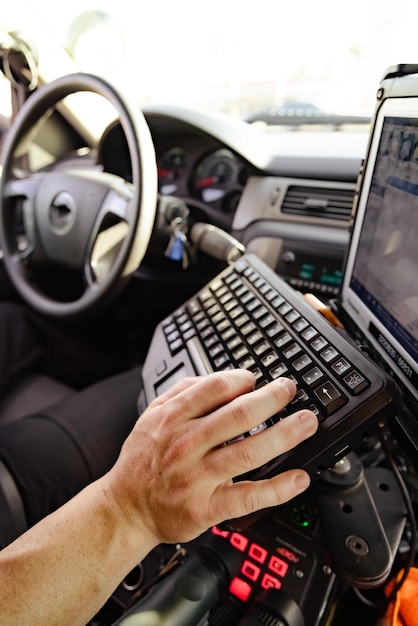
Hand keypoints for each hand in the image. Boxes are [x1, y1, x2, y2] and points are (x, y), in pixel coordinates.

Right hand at [107, 369, 317, 544]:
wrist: (125, 508)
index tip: (256, 379)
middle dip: (272, 399)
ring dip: (285, 435)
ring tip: (306, 423)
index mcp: (173, 418)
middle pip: (238, 415)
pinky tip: (299, 478)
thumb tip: (222, 378)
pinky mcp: (206, 507)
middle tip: (289, 390)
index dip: (242, 379)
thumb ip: (182, 392)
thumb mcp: (151, 415)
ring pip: (249, 452)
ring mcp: (197, 477)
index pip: (215, 388)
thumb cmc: (143, 461)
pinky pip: (248, 496)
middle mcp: (186, 445)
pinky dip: (278, 488)